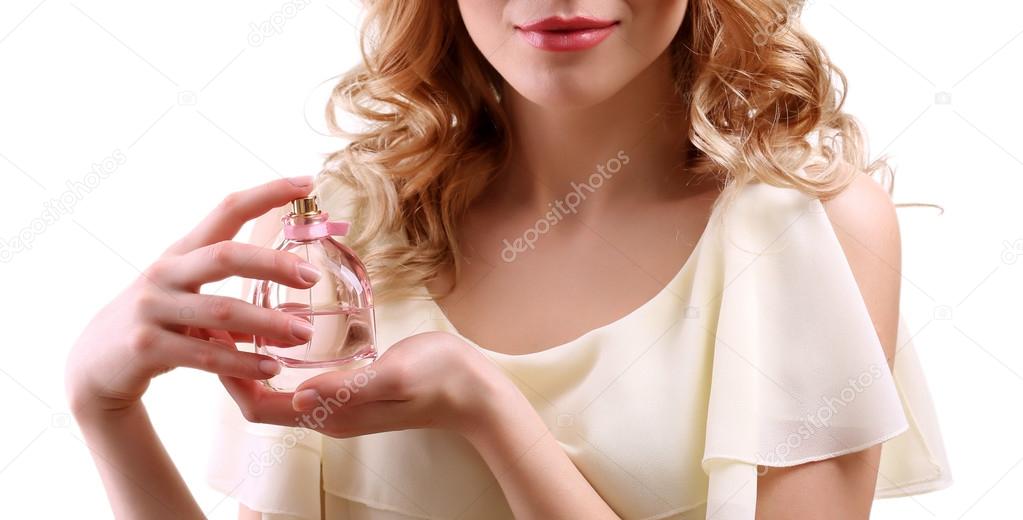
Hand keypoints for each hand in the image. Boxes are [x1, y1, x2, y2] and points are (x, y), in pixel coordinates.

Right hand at [66, 176, 322, 417]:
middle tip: (313, 277)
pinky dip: (242, 363)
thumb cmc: (158, 322)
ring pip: (221, 312)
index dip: (265, 193)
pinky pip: (205, 356)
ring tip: (304, 334)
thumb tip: (296, 298)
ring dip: (268, 323)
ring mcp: (152, 309)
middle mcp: (165, 273)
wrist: (96, 364)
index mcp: (181, 253)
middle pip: (224, 257)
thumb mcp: (189, 297)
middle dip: (272, 264)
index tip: (305, 182)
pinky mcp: (146, 348)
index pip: (226, 211)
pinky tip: (271, 368)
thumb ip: (232, 294)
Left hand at [221, 331, 510, 437]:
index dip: (228, 377)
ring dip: (252, 359)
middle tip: (214, 320)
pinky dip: (278, 356)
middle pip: (259, 399)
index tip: (213, 335)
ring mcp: (338, 403)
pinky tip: (280, 326)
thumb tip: (298, 395)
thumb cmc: (441, 378)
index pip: (258, 407)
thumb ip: (348, 387)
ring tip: (236, 318)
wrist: (476, 391)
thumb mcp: (395, 376)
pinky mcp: (350, 388)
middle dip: (231, 364)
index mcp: (331, 414)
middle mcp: (326, 413)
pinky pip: (298, 378)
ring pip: (276, 388)